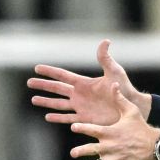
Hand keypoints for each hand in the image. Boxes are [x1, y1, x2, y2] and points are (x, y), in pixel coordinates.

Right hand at [28, 40, 150, 124]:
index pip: (63, 76)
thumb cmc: (124, 88)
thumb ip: (105, 58)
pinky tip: (47, 117)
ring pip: (58, 104)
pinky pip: (67, 118)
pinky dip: (57, 118)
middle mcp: (80, 94)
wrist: (131, 107)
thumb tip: (105, 40)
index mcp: (84, 83)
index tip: (37, 68)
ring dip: (46, 102)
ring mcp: (81, 107)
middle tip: (29, 82)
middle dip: (43, 85)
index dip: (50, 72)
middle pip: (57, 89)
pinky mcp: (85, 119)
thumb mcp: (114, 71)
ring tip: (33, 100)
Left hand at [70, 83, 159, 159]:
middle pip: (91, 149)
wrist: (155, 144)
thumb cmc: (141, 126)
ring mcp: (113, 159)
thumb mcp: (130, 110)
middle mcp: (109, 146)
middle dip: (81, 151)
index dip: (81, 128)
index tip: (72, 127)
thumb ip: (119, 98)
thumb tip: (113, 83)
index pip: (91, 129)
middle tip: (73, 153)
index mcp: (109, 132)